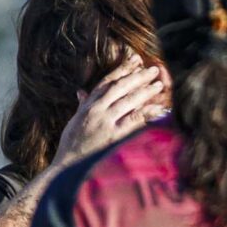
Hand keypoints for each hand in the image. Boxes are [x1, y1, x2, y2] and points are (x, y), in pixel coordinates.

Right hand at [54, 55, 169, 168]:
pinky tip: (159, 109)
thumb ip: (82, 106)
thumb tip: (81, 92)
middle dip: (137, 77)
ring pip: (128, 101)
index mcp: (88, 106)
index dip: (121, 70)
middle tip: (153, 69)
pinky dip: (147, 114)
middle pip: (120, 88)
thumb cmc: (71, 145)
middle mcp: (96, 111)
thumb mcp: (74, 121)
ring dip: (145, 92)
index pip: (106, 82)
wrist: (67, 166)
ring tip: (159, 84)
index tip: (134, 60)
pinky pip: (133, 122)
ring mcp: (105, 123)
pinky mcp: (113, 137)